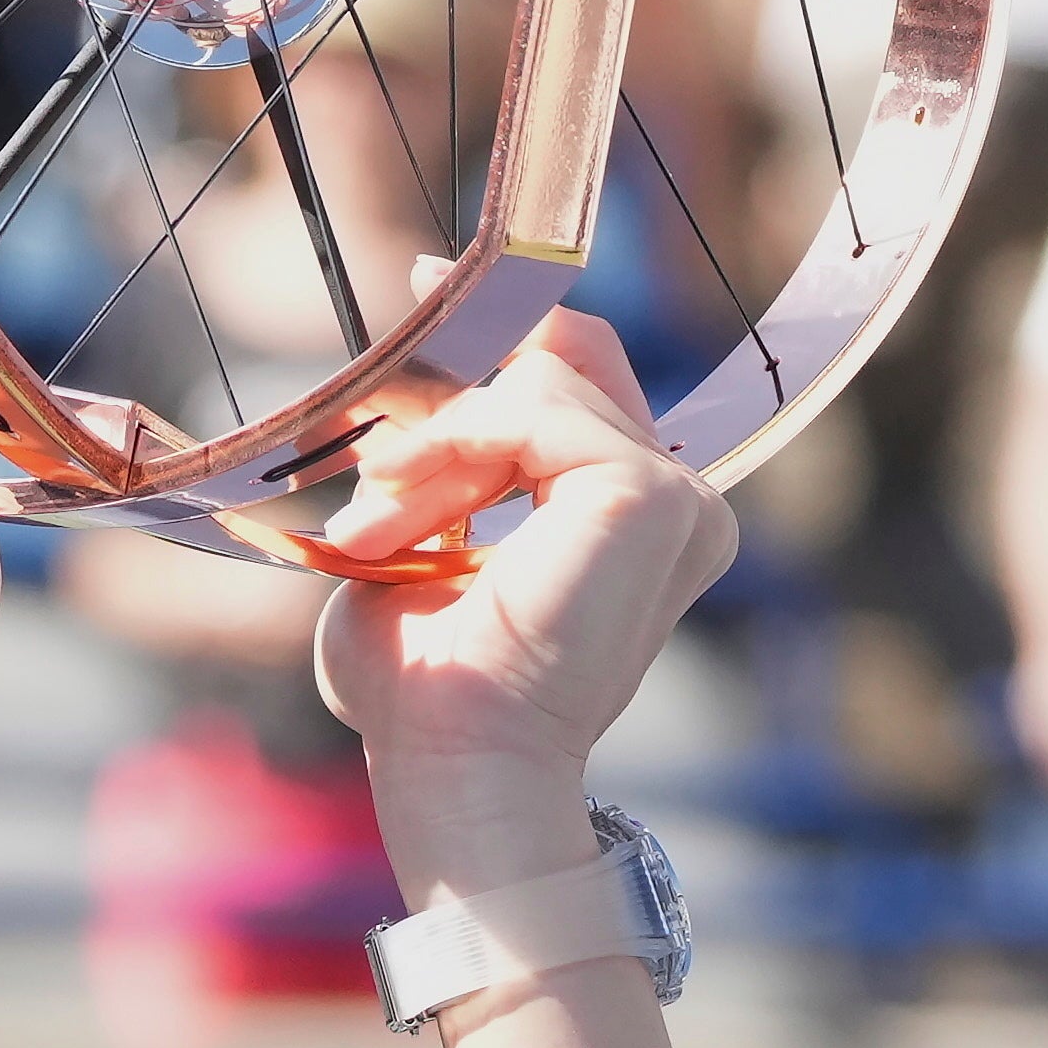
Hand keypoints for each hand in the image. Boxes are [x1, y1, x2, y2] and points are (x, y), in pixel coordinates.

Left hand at [299, 315, 735, 862]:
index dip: (515, 328)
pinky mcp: (650, 496)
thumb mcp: (420, 548)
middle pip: (561, 368)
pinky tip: (408, 512)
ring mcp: (678, 497)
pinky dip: (455, 446)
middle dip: (445, 413)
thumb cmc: (428, 693)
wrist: (455, 767)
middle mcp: (677, 505)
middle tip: (370, 484)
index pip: (586, 380)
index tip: (425, 279)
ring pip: (535, 390)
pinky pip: (536, 408)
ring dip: (433, 451)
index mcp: (636, 522)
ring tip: (372, 533)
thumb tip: (409, 389)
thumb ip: (435, 472)